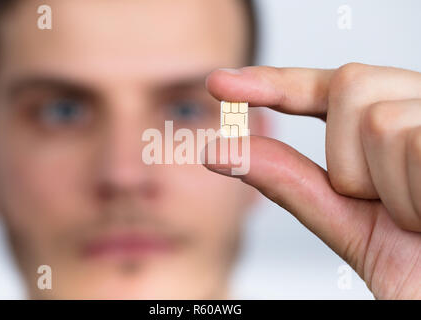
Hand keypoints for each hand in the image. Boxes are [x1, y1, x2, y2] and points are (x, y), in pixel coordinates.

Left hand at [205, 63, 420, 298]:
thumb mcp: (348, 222)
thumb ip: (290, 182)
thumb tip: (221, 149)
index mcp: (394, 128)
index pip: (326, 87)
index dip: (274, 81)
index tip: (220, 84)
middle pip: (349, 85)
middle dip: (349, 157)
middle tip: (390, 205)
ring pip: (376, 118)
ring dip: (388, 186)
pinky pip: (411, 138)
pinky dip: (413, 192)